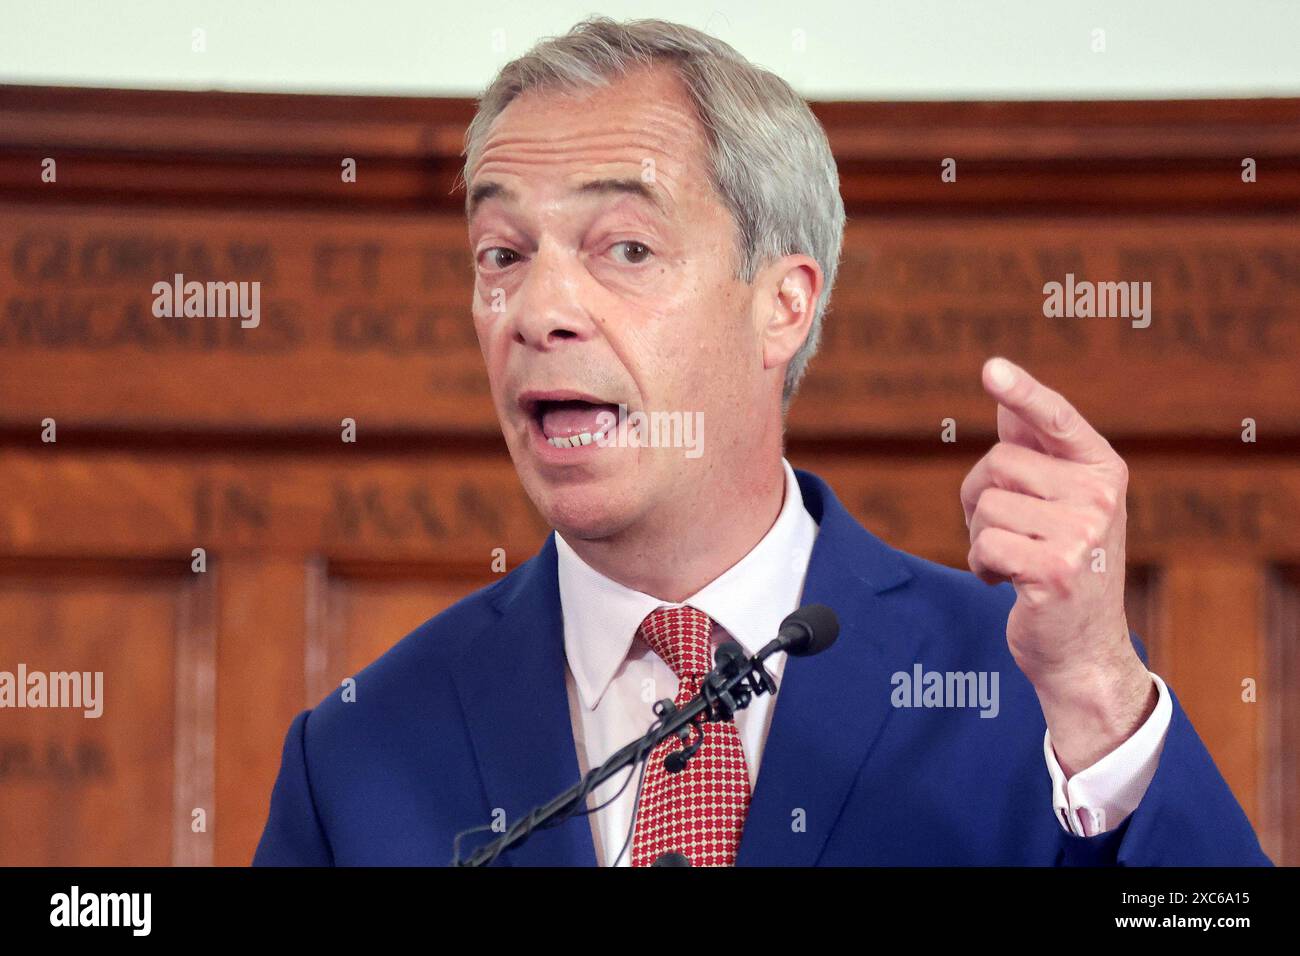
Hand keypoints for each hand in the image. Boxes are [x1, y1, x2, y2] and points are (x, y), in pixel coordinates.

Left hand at [961, 357, 1155, 773]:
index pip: (1055, 418)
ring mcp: (1082, 533)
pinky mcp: (1054, 570)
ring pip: (986, 506)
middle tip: (1007, 532)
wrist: (1083, 648)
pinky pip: (984, 544)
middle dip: (981, 498)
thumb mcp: (1060, 504)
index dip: (1022, 392)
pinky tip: (1008, 583)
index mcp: (1103, 469)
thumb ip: (1035, 451)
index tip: (991, 368)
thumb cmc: (1064, 566)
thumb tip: (1004, 395)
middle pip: (998, 463)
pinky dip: (982, 564)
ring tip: (1014, 561)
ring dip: (981, 537)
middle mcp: (1101, 495)